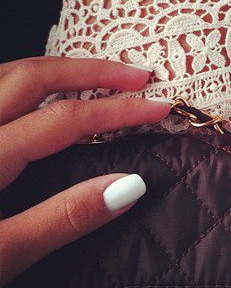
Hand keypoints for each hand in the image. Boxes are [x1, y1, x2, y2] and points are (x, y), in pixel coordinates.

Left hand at [0, 56, 171, 286]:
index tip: (159, 107)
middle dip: (93, 70)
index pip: (64, 120)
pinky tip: (39, 91)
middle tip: (139, 74)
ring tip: (100, 75)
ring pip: (5, 74)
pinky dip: (23, 80)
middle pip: (34, 76)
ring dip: (59, 68)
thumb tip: (130, 185)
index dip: (118, 109)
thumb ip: (63, 218)